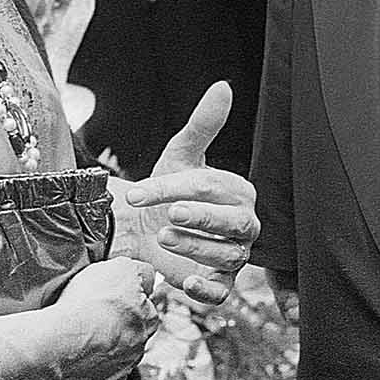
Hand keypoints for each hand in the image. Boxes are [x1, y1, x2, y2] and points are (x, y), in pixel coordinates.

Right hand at [38, 257, 160, 379]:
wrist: (57, 342)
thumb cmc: (86, 306)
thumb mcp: (121, 267)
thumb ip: (140, 271)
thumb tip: (146, 275)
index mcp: (147, 320)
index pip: (144, 307)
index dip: (124, 299)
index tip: (108, 297)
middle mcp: (137, 350)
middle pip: (128, 335)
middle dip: (113, 327)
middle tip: (89, 316)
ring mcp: (116, 374)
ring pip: (110, 359)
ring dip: (98, 350)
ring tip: (75, 337)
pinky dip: (81, 374)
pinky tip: (69, 361)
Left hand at [117, 80, 258, 309]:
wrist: (147, 226)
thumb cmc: (169, 188)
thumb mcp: (180, 155)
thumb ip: (203, 124)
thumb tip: (223, 87)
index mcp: (237, 192)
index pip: (211, 188)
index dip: (174, 188)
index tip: (138, 192)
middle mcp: (241, 224)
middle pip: (233, 224)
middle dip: (202, 219)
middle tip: (171, 214)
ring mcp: (232, 255)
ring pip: (225, 255)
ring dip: (194, 247)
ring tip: (163, 235)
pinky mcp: (219, 283)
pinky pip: (222, 291)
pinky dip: (207, 289)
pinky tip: (186, 282)